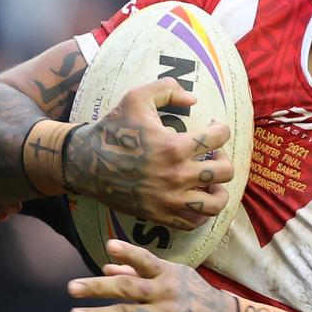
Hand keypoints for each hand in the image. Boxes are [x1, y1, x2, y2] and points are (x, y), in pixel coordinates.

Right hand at [64, 78, 234, 229]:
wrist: (86, 163)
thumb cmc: (113, 129)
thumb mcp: (136, 97)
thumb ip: (168, 89)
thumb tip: (194, 100)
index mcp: (174, 146)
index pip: (220, 138)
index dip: (220, 129)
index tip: (213, 129)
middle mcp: (176, 176)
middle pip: (224, 171)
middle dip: (223, 158)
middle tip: (211, 154)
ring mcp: (169, 200)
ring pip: (216, 202)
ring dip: (219, 189)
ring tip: (209, 181)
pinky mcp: (160, 215)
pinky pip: (194, 222)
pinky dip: (201, 212)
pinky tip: (195, 197)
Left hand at [68, 239, 236, 311]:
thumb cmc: (194, 296)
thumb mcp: (171, 278)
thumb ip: (137, 273)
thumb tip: (106, 266)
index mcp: (165, 273)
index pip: (144, 260)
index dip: (128, 253)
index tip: (109, 245)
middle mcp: (165, 292)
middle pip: (127, 288)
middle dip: (97, 287)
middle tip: (71, 288)